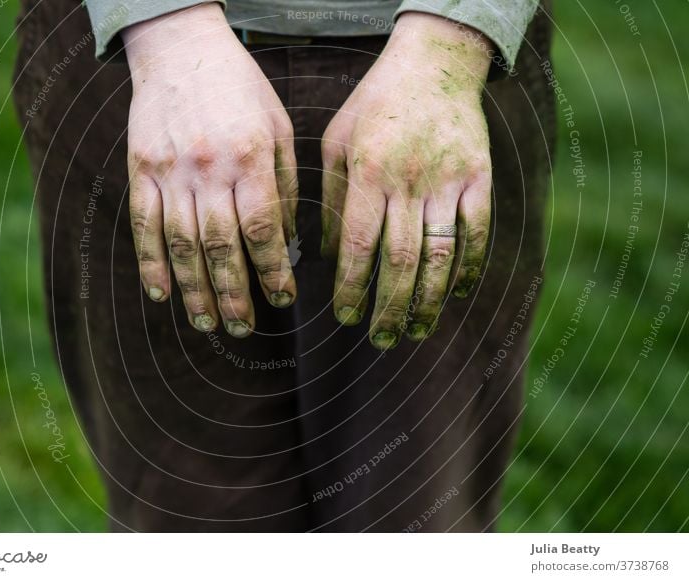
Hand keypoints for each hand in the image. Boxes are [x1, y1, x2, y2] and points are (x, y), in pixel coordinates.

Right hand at [123, 4, 297, 337]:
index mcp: (251, 156)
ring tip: (208, 323)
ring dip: (195, 290)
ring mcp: (170, 170)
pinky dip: (151, 263)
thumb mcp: (278, 126)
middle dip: (235, 294)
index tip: (284, 298)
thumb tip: (287, 241)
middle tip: (245, 328)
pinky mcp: (140, 169)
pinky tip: (161, 294)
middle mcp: (209, 167)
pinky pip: (144, 225)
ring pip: (182, 244)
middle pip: (222, 246)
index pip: (263, 230)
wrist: (181, 46)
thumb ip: (283, 185)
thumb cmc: (240, 88)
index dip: (274, 271)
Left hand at [320, 12, 492, 348]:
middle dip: (388, 308)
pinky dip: (470, 268)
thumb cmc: (374, 104)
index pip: (360, 247)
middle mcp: (409, 182)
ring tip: (416, 331)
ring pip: (441, 255)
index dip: (352, 290)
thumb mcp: (337, 142)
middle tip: (379, 341)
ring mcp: (449, 181)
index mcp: (369, 173)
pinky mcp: (480, 178)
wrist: (434, 62)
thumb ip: (333, 200)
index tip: (345, 319)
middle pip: (401, 261)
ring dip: (429, 301)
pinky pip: (477, 233)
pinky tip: (458, 295)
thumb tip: (330, 258)